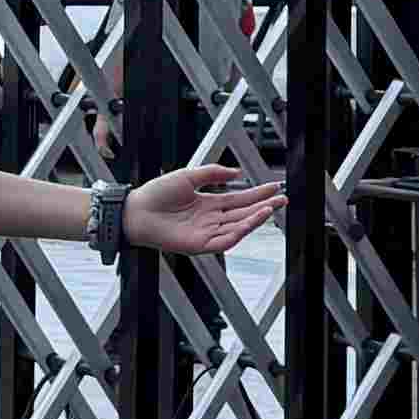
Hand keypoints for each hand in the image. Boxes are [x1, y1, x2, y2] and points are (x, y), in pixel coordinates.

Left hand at [121, 164, 282, 259]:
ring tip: (271, 207)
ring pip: (238, 227)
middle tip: (282, 198)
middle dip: (264, 206)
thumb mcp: (188, 176)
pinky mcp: (200, 245)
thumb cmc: (156, 194)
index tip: (274, 187)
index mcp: (208, 204)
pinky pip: (225, 241)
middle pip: (243, 214)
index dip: (257, 194)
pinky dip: (240, 232)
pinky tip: (251, 221)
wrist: (136, 211)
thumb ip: (213, 173)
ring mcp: (206, 233)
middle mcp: (210, 220)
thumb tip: (236, 173)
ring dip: (256, 218)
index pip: (239, 200)